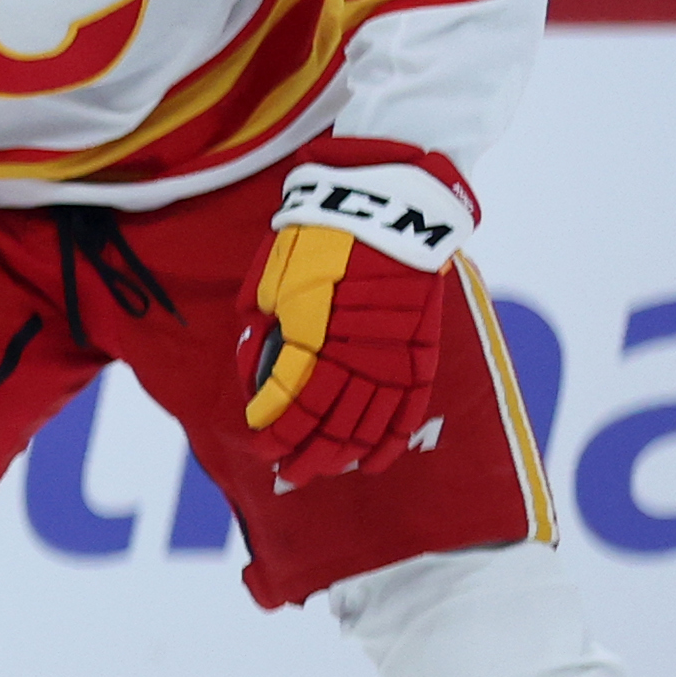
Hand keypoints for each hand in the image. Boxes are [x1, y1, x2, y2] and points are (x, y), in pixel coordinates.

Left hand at [236, 142, 475, 484]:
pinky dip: (389, 443)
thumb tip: (254, 368)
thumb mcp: (273, 276)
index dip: (272, 430)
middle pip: (326, 423)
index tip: (258, 442)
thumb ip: (263, 325)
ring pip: (365, 424)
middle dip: (301, 455)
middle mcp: (351, 352)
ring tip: (317, 473)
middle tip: (284, 474)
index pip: (289, 401)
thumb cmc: (318, 232)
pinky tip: (370, 464)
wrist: (386, 202)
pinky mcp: (421, 351)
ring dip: (338, 455)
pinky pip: (408, 410)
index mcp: (309, 332)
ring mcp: (390, 355)